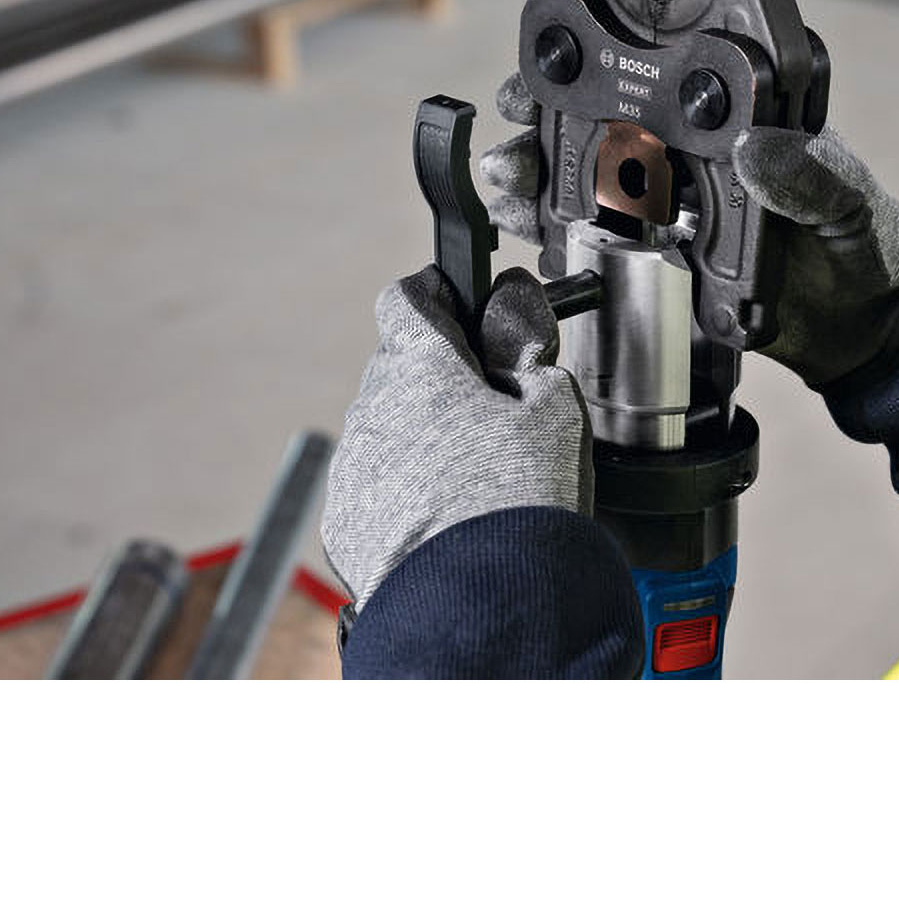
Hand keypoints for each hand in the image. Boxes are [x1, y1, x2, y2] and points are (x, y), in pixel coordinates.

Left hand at [321, 264, 590, 612]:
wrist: (479, 605)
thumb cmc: (518, 504)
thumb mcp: (553, 409)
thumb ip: (529, 348)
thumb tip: (515, 306)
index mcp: (420, 365)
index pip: (407, 297)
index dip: (438, 294)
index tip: (460, 303)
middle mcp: (373, 407)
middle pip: (400, 365)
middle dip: (439, 374)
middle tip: (491, 403)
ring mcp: (353, 467)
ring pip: (386, 427)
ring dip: (422, 434)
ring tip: (475, 473)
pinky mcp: (345, 520)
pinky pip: (374, 484)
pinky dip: (404, 488)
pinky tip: (448, 513)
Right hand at [476, 70, 898, 388]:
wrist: (860, 330)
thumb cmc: (863, 245)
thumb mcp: (852, 201)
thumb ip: (813, 174)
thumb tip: (760, 147)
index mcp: (735, 110)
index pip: (667, 54)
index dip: (612, 34)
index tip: (575, 39)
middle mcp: (687, 143)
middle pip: (599, 107)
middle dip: (546, 104)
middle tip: (519, 115)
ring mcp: (661, 196)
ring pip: (578, 167)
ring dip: (535, 166)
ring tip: (512, 177)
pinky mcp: (645, 251)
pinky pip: (584, 233)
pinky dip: (545, 226)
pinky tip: (525, 224)